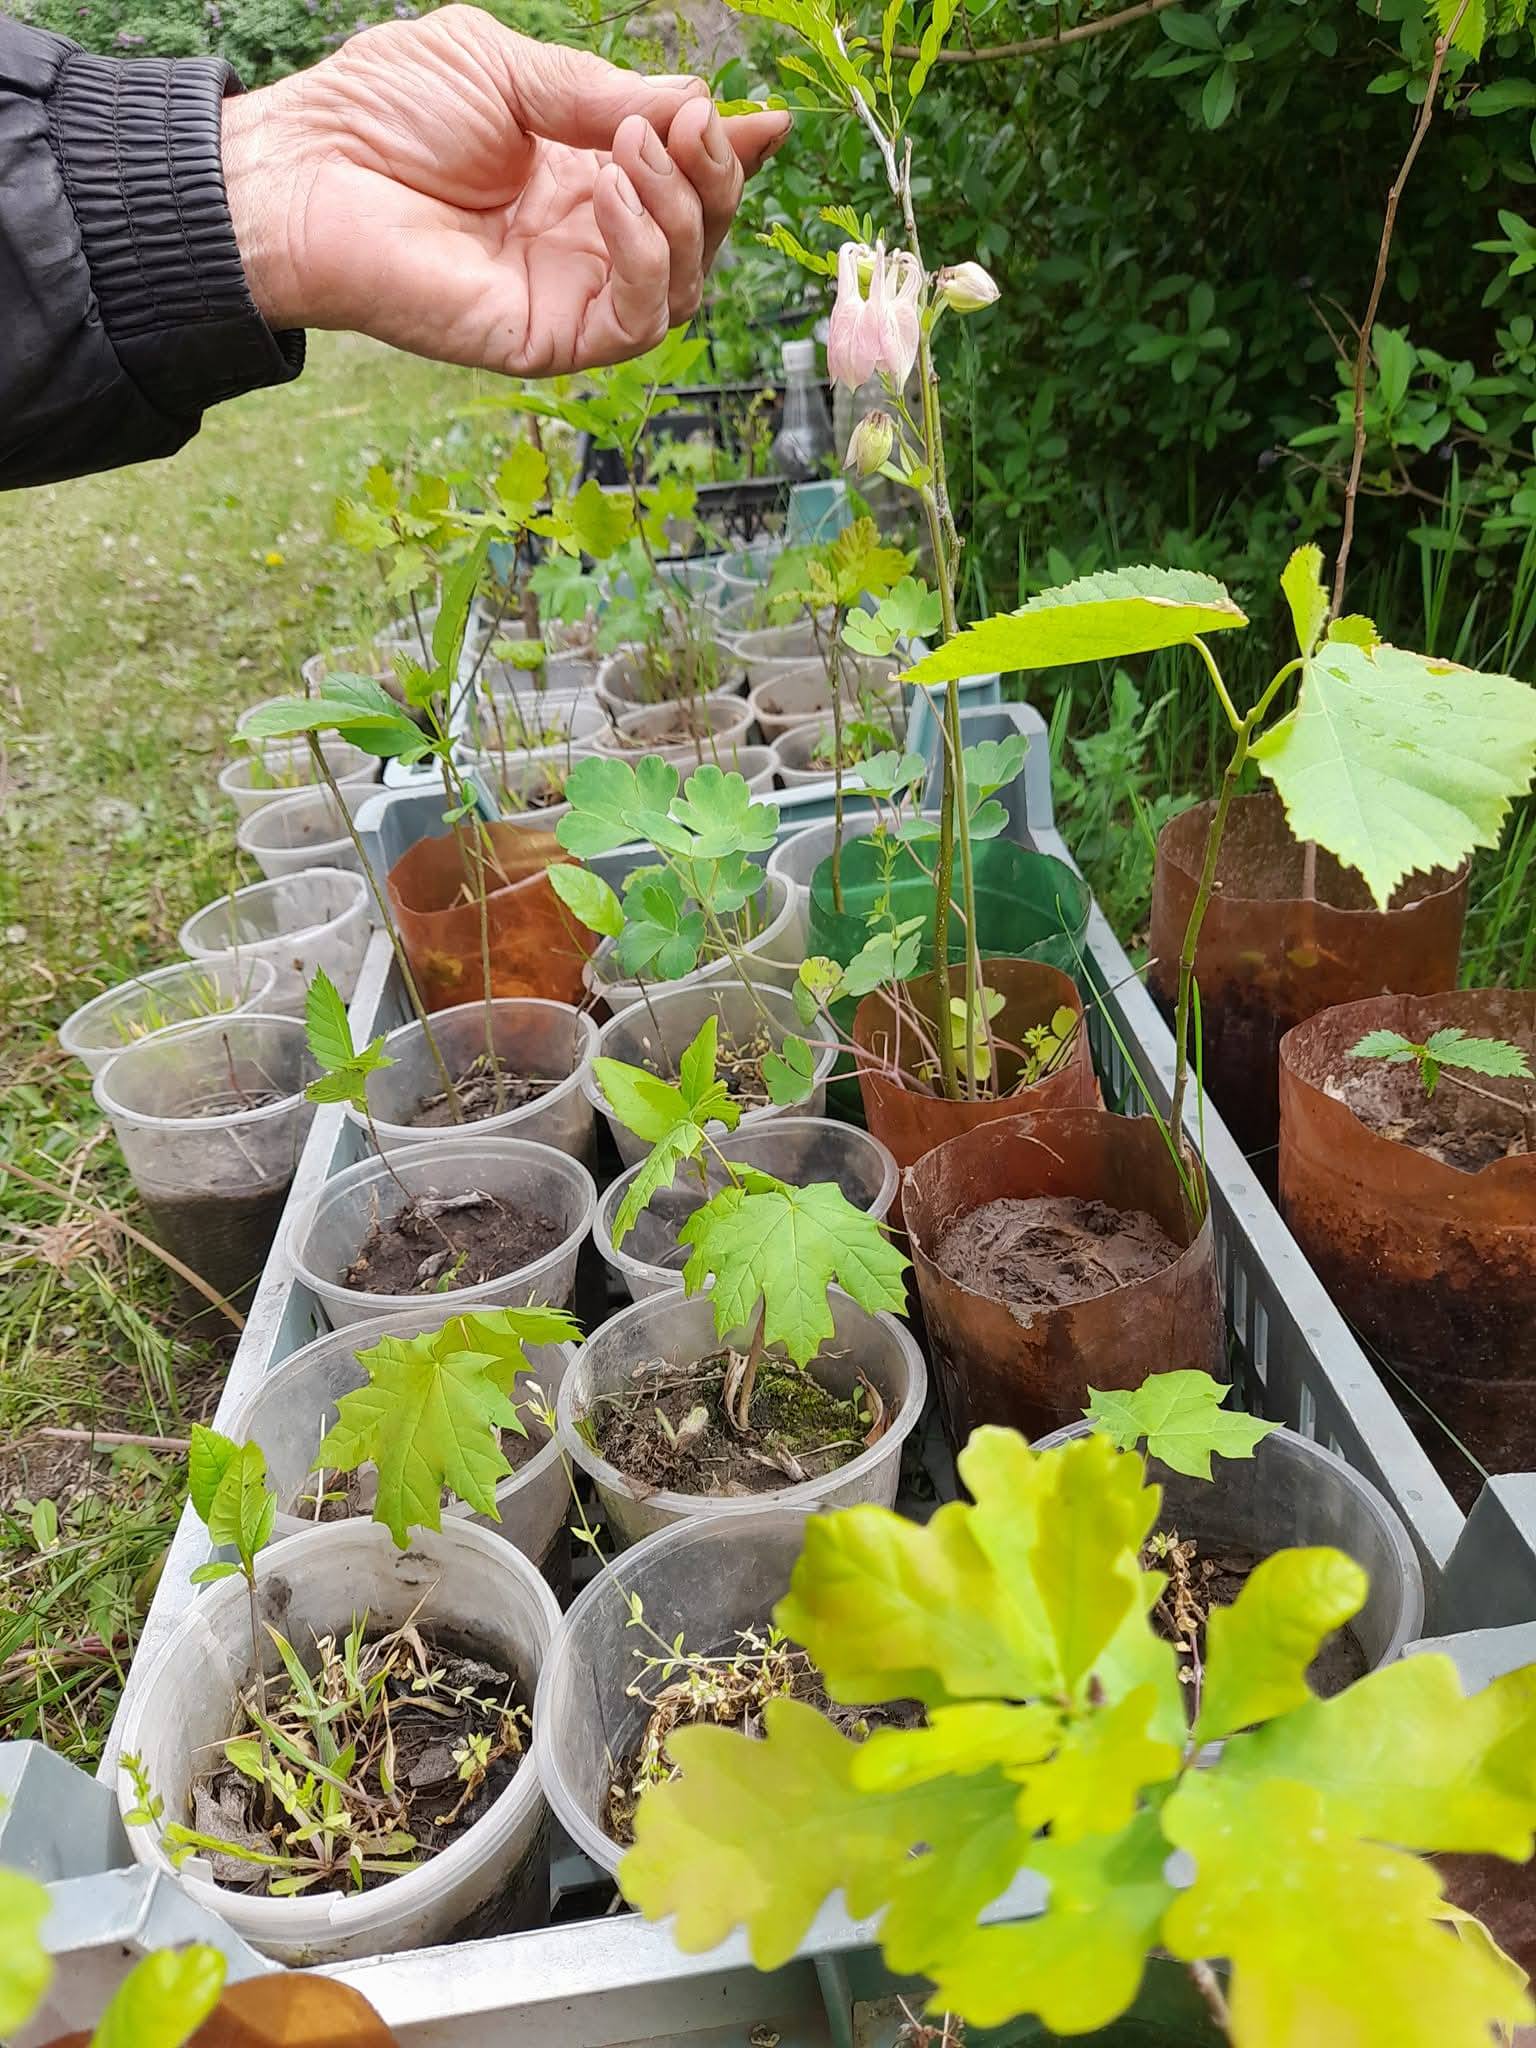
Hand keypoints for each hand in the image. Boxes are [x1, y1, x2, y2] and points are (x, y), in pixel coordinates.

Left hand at [220, 5, 789, 374]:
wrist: (303, 169)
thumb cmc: (381, 111)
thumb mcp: (508, 68)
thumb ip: (604, 93)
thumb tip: (708, 109)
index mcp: (577, 177)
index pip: (680, 181)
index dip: (730, 155)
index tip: (767, 121)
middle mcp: (582, 243)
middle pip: (698, 237)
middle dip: (715, 179)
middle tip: (691, 126)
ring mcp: (569, 296)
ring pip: (682, 285)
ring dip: (684, 214)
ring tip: (635, 149)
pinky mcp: (548, 341)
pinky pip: (636, 320)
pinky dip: (645, 257)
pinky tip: (613, 199)